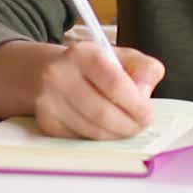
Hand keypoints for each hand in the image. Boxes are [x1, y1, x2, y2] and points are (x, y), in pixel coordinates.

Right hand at [33, 42, 164, 139]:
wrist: (44, 71)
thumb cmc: (89, 66)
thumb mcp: (119, 56)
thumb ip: (142, 68)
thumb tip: (145, 92)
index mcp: (83, 54)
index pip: (114, 83)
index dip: (136, 104)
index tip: (149, 115)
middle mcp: (60, 75)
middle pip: (102, 112)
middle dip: (128, 126)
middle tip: (140, 127)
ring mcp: (49, 101)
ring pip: (91, 130)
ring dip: (115, 135)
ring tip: (126, 128)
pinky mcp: (46, 122)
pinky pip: (80, 138)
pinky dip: (98, 138)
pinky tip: (105, 129)